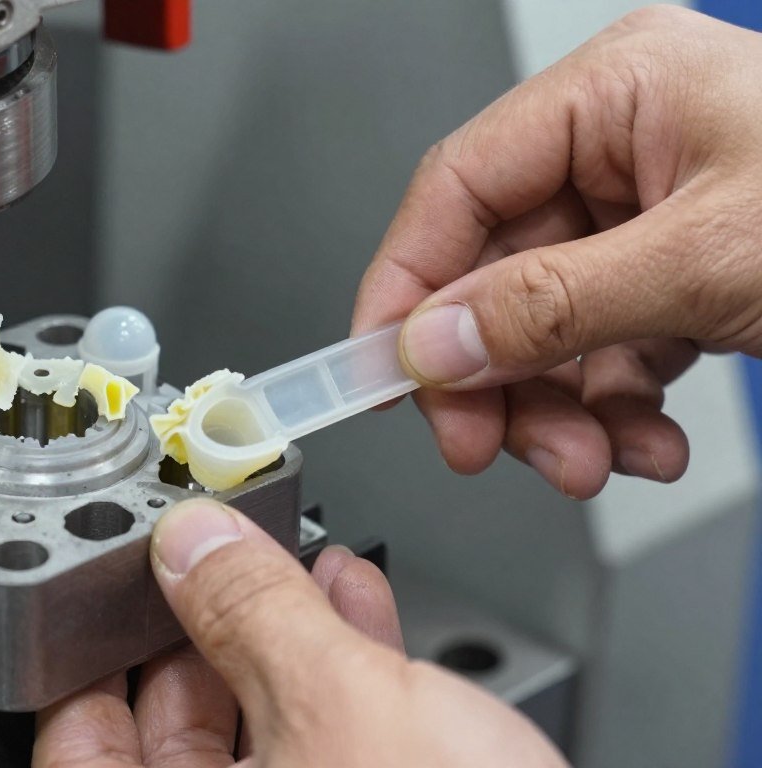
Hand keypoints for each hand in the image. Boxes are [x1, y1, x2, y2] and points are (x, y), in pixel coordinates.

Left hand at [33, 500, 564, 766]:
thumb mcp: (341, 709)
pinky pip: (329, 750)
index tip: (110, 584)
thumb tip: (196, 547)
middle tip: (208, 560)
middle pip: (170, 738)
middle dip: (201, 630)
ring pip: (261, 739)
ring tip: (291, 560)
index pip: (79, 745)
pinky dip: (341, 675)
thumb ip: (257, 616)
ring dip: (280, 638)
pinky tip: (356, 604)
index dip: (91, 652)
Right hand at [352, 6, 761, 497]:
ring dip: (561, 411)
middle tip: (486, 444)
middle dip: (499, 376)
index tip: (381, 369)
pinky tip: (646, 441)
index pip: (457, 187)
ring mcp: (655, 213)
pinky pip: (607, 348)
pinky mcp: (684, 273)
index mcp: (619, 92)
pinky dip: (615, 411)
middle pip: (498, 271)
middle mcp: (626, 146)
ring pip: (548, 326)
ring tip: (596, 460)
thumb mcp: (709, 258)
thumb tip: (436, 343)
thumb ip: (554, 304)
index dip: (407, 286)